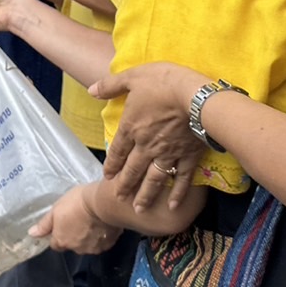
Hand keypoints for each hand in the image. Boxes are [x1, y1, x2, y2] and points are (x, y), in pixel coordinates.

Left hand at [30, 184, 121, 254]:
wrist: (103, 203)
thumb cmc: (76, 203)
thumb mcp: (56, 209)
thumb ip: (45, 224)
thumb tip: (32, 234)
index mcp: (62, 241)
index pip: (56, 244)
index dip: (58, 235)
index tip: (63, 225)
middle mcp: (77, 249)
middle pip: (72, 245)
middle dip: (73, 236)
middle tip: (78, 220)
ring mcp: (93, 249)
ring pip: (87, 245)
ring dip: (87, 237)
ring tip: (91, 222)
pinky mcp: (108, 245)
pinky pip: (101, 243)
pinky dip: (100, 236)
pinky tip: (102, 225)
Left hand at [97, 62, 209, 210]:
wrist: (195, 96)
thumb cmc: (162, 82)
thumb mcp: (132, 77)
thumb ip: (110, 85)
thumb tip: (90, 90)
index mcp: (131, 128)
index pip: (117, 151)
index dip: (112, 164)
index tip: (108, 176)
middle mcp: (146, 146)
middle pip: (132, 170)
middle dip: (124, 185)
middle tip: (119, 197)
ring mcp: (168, 154)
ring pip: (153, 180)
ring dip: (145, 195)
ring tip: (139, 209)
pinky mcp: (188, 157)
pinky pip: (181, 179)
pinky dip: (177, 193)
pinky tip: (173, 206)